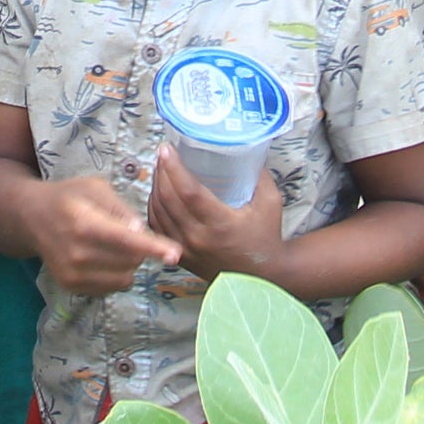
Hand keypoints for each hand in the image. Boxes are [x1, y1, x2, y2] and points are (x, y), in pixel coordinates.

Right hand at [27, 174, 182, 295]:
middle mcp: (77, 253)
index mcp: (84, 223)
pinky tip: (103, 258)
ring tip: (115, 246)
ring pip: (124, 278)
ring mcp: (72, 274)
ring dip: (129, 264)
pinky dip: (116, 274)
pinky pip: (111, 288)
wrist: (32, 217)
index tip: (176, 254)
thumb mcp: (95, 188)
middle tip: (130, 234)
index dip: (154, 247)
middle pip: (130, 261)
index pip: (126, 240)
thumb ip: (120, 208)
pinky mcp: (71, 287)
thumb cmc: (69, 197)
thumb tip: (141, 231)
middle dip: (140, 250)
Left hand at [146, 147, 286, 283]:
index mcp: (220, 223)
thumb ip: (258, 174)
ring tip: (160, 170)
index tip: (167, 149)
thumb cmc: (267, 238)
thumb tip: (245, 146)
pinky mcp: (181, 257)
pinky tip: (158, 195)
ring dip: (155, 188)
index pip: (188, 192)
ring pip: (158, 213)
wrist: (264, 277)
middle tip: (163, 154)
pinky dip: (154, 209)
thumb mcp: (270, 202)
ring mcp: (186, 250)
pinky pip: (158, 229)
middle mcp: (198, 238)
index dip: (174, 168)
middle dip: (161, 172)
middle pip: (167, 199)